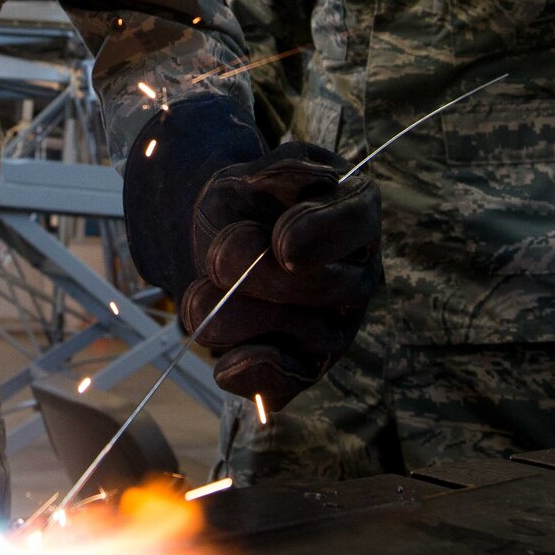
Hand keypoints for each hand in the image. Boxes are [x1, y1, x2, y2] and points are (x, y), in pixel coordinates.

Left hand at [181, 143, 381, 407]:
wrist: (217, 237)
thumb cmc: (245, 201)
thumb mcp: (250, 173)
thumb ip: (274, 179)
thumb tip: (283, 209)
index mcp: (353, 211)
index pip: (355, 221)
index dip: (321, 234)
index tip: (280, 243)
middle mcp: (356, 272)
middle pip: (331, 286)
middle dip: (266, 278)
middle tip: (219, 261)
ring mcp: (335, 321)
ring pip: (310, 336)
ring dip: (245, 320)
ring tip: (198, 297)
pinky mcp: (305, 361)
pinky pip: (292, 382)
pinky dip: (257, 377)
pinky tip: (224, 368)